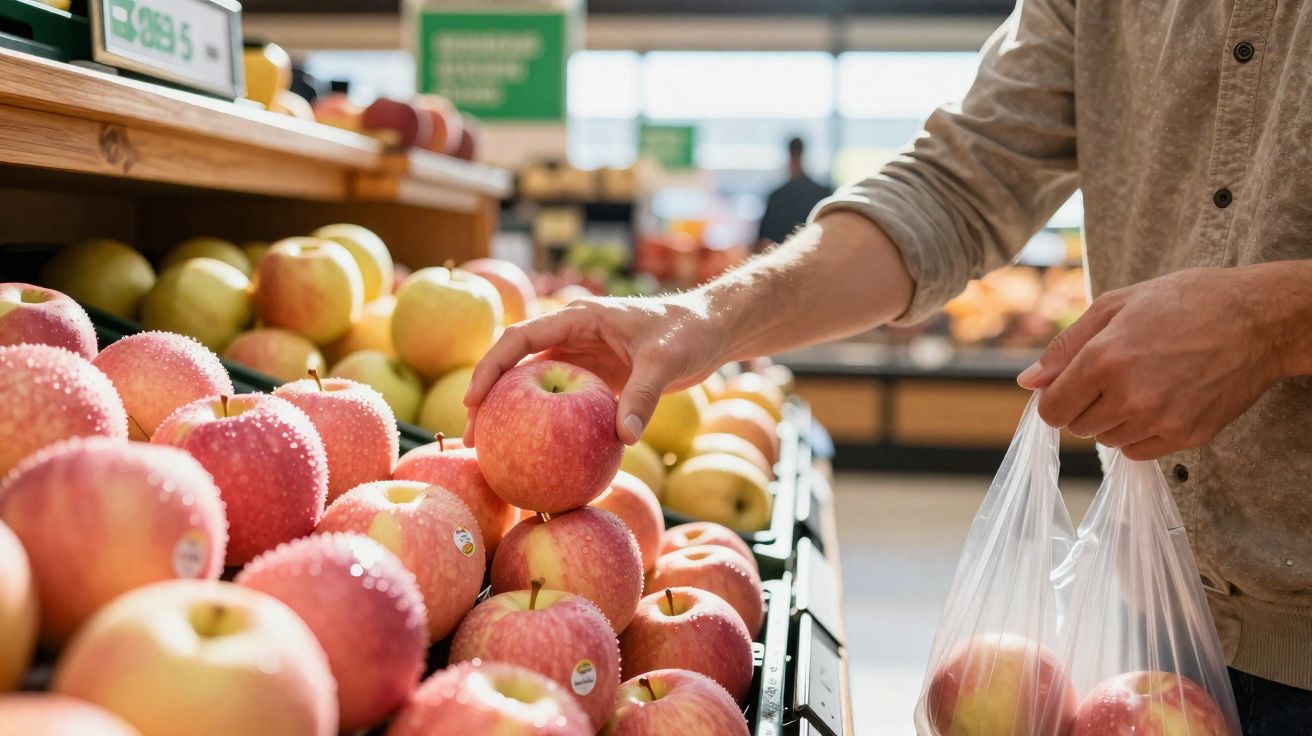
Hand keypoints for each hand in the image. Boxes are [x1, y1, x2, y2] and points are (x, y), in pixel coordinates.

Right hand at [463, 294, 724, 445]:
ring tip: (491, 452)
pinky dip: (543, 423)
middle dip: (489, 398)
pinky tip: (535, 454)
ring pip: (532, 386)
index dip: (492, 367)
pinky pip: (559, 402)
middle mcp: (572, 336)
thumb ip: (643, 396)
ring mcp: (580, 358)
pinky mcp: (593, 379)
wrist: (710, 330)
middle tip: (471, 438)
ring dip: (510, 414)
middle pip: (516, 365)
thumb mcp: (666, 361)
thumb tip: (625, 439)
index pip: (521, 338)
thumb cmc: (688, 333)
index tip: (472, 400)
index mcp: (578, 319)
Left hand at [1017, 266, 1287, 459]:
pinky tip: (1158, 403)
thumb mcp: (1116, 305)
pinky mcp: (1187, 436)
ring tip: (1141, 384)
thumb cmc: (1185, 302)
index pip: (1052, 410)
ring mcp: (1160, 419)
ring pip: (1107, 440)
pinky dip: (1139, 434)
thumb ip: (1065, 346)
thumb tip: (1027, 382)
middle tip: (1113, 377)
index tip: (1069, 388)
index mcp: (1104, 359)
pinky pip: (1138, 452)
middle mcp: (1129, 395)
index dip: (1054, 400)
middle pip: (1078, 428)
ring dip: (1113, 420)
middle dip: (1084, 406)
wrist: (1258, 319)